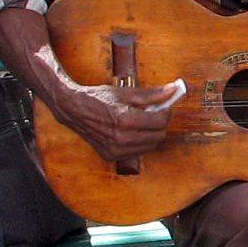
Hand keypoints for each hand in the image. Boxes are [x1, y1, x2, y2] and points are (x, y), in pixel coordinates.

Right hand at [61, 80, 181, 162]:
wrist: (74, 110)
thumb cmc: (99, 98)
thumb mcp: (126, 92)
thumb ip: (152, 94)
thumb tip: (174, 90)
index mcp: (124, 119)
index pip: (160, 121)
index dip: (166, 112)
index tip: (165, 106)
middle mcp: (120, 138)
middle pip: (158, 137)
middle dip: (160, 124)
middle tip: (155, 113)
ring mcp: (115, 150)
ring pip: (150, 147)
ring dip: (151, 134)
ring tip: (141, 122)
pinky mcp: (111, 156)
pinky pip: (137, 152)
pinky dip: (140, 142)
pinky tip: (132, 131)